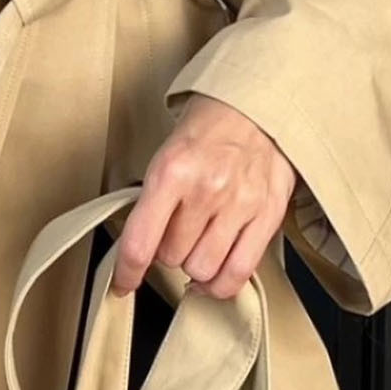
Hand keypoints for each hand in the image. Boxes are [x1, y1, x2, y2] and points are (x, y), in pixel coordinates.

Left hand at [111, 93, 296, 299]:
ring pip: (203, 270)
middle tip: (175, 230)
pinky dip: (222, 283)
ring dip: (195, 264)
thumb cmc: (209, 129)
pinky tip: (215, 274)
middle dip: (168, 250)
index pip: (140, 243)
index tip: (123, 283)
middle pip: (172, 258)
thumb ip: (154, 201)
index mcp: (172, 171)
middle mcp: (206, 190)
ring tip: (199, 242)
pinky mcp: (268, 215)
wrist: (256, 106)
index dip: (127, 272)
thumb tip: (141, 247)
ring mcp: (240, 205)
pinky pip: (240, 272)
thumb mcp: (166, 154)